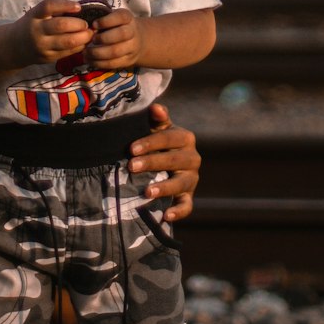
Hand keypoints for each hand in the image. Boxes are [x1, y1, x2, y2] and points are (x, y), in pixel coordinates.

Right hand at [17, 0, 94, 65]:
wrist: (14, 46)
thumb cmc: (32, 25)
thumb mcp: (37, 14)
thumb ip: (55, 11)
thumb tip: (81, 10)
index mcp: (34, 15)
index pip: (48, 6)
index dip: (65, 5)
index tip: (78, 6)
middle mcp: (36, 31)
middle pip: (61, 25)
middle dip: (79, 24)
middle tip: (86, 24)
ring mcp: (42, 46)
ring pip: (68, 42)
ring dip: (83, 37)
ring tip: (90, 33)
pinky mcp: (48, 58)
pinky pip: (68, 52)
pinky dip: (79, 46)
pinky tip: (84, 42)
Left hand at [87, 5, 142, 68]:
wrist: (138, 40)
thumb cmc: (117, 26)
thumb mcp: (113, 17)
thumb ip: (101, 19)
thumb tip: (85, 26)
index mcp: (127, 18)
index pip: (121, 17)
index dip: (106, 21)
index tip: (94, 24)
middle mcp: (133, 31)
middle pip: (121, 34)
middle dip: (103, 38)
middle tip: (91, 40)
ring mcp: (132, 47)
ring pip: (116, 51)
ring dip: (98, 53)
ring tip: (86, 52)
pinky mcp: (128, 60)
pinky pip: (113, 63)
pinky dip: (99, 63)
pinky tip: (90, 60)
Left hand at [127, 101, 200, 221]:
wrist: (166, 163)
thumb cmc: (157, 142)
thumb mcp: (157, 128)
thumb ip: (157, 118)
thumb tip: (155, 108)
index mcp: (185, 138)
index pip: (169, 138)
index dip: (151, 142)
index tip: (131, 148)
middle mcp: (192, 158)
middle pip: (173, 160)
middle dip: (152, 163)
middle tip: (131, 166)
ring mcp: (191, 179)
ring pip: (181, 183)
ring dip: (164, 188)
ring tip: (147, 192)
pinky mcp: (188, 197)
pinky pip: (187, 206)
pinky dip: (178, 211)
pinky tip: (166, 215)